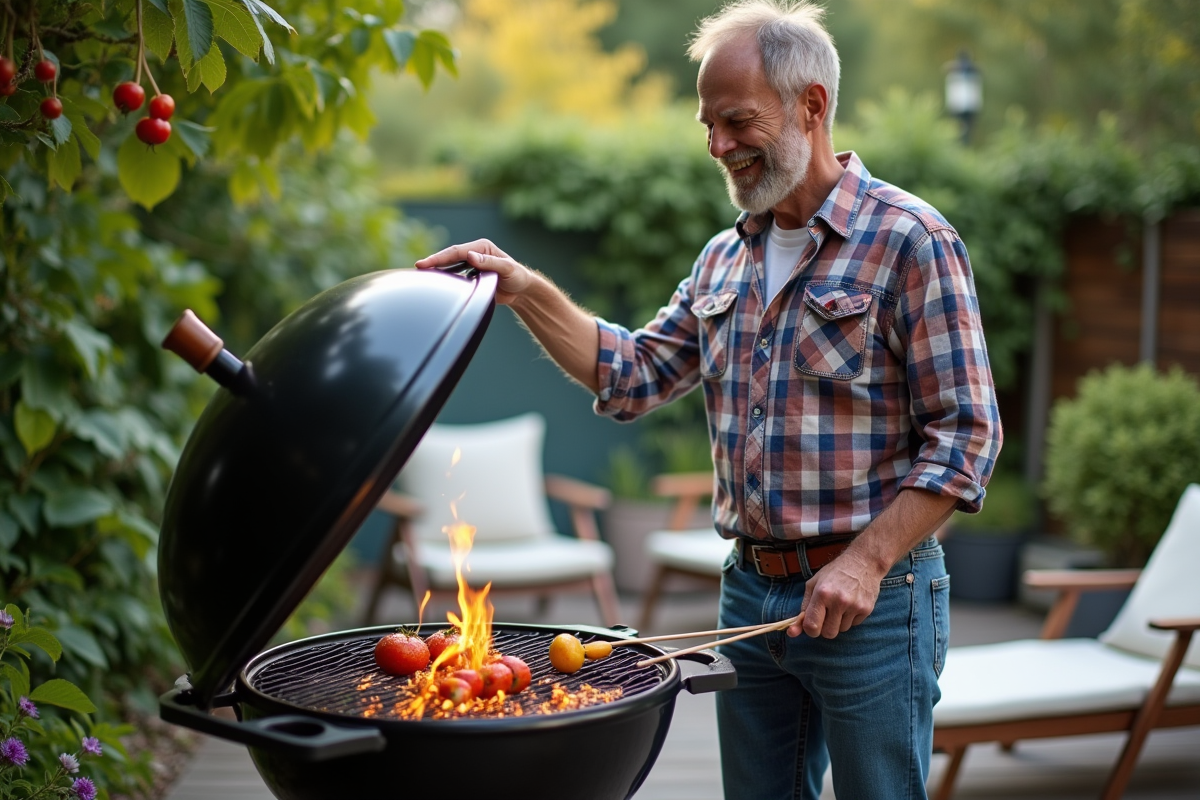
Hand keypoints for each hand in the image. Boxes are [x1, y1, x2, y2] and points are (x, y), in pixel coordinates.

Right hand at [414, 239, 533, 304]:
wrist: (521, 291)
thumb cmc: (517, 277)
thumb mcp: (507, 268)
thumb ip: (490, 262)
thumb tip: (470, 256)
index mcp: (481, 247)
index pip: (457, 251)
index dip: (441, 257)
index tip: (427, 263)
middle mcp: (474, 254)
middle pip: (449, 256)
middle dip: (433, 261)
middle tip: (417, 267)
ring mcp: (470, 265)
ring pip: (449, 266)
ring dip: (436, 269)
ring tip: (420, 274)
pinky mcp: (469, 277)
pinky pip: (453, 277)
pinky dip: (443, 278)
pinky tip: (433, 282)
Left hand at [787, 550, 882, 638]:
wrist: (863, 562)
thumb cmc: (834, 572)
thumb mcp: (813, 584)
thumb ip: (804, 608)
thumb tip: (793, 631)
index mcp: (822, 594)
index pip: (812, 626)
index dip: (809, 630)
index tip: (811, 625)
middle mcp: (839, 601)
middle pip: (828, 633)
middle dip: (824, 628)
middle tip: (826, 615)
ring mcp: (854, 606)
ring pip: (841, 630)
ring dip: (838, 623)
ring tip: (840, 606)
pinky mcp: (866, 609)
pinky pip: (854, 625)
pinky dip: (850, 619)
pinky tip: (851, 604)